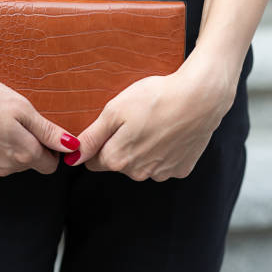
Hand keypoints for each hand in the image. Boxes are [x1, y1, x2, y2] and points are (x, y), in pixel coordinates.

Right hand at [0, 60, 80, 180]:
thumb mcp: (22, 108)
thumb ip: (48, 131)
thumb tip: (73, 146)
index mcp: (23, 154)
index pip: (49, 165)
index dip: (49, 149)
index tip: (40, 132)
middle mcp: (4, 169)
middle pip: (26, 164)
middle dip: (26, 146)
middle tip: (13, 121)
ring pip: (3, 165)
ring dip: (3, 149)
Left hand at [64, 49, 236, 181]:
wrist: (200, 98)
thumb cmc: (155, 98)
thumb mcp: (114, 111)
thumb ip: (91, 137)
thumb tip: (71, 157)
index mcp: (117, 159)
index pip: (94, 161)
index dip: (99, 143)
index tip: (110, 127)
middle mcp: (138, 173)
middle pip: (119, 163)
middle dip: (121, 146)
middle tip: (134, 120)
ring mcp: (161, 173)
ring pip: (142, 165)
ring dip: (143, 149)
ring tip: (154, 123)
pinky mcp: (181, 168)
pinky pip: (165, 164)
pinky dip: (165, 151)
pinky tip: (170, 131)